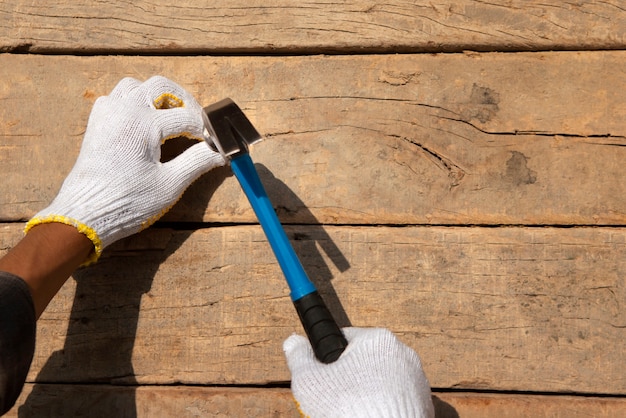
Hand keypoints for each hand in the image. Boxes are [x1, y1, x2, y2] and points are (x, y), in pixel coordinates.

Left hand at [25, 76, 223, 263]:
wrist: (85, 215)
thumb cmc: (128, 202)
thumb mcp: (170, 184)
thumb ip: (197, 162)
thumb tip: (219, 153)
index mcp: (144, 123)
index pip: (187, 117)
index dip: (205, 130)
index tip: (215, 144)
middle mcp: (124, 109)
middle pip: (161, 86)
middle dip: (184, 100)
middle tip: (197, 122)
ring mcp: (107, 112)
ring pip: (136, 86)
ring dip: (157, 96)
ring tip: (171, 117)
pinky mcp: (97, 122)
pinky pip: (117, 97)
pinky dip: (134, 102)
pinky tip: (144, 123)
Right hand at [283, 327, 434, 417]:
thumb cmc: (349, 410)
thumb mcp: (309, 381)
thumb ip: (299, 357)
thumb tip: (293, 342)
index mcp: (377, 340)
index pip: (345, 339)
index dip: (328, 359)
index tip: (321, 376)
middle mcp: (403, 354)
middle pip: (365, 361)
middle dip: (348, 379)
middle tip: (334, 401)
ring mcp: (418, 382)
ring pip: (382, 383)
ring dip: (367, 395)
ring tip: (351, 414)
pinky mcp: (425, 406)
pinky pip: (397, 403)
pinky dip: (384, 411)